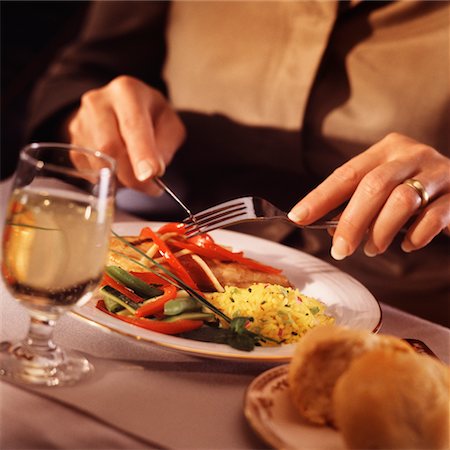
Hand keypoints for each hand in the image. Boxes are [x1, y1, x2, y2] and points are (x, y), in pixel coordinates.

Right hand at [66, 76, 185, 195]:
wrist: (124, 109)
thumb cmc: (151, 117)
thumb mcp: (170, 125)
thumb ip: (165, 146)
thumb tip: (152, 171)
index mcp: (127, 91)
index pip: (132, 125)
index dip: (141, 153)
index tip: (150, 175)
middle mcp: (98, 102)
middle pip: (108, 146)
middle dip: (131, 174)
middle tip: (149, 187)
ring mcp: (80, 121)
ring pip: (97, 161)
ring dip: (120, 179)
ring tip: (137, 175)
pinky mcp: (72, 141)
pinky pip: (87, 169)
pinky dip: (106, 178)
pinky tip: (120, 170)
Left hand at [288, 133, 449, 258]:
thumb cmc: (415, 187)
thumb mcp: (386, 187)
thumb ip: (360, 203)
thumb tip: (332, 230)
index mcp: (386, 150)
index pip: (346, 173)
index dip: (321, 197)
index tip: (298, 217)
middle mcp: (412, 155)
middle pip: (373, 186)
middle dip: (352, 222)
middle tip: (340, 250)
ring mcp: (439, 172)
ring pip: (402, 201)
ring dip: (381, 231)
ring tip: (372, 249)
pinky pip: (434, 217)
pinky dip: (415, 235)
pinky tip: (407, 244)